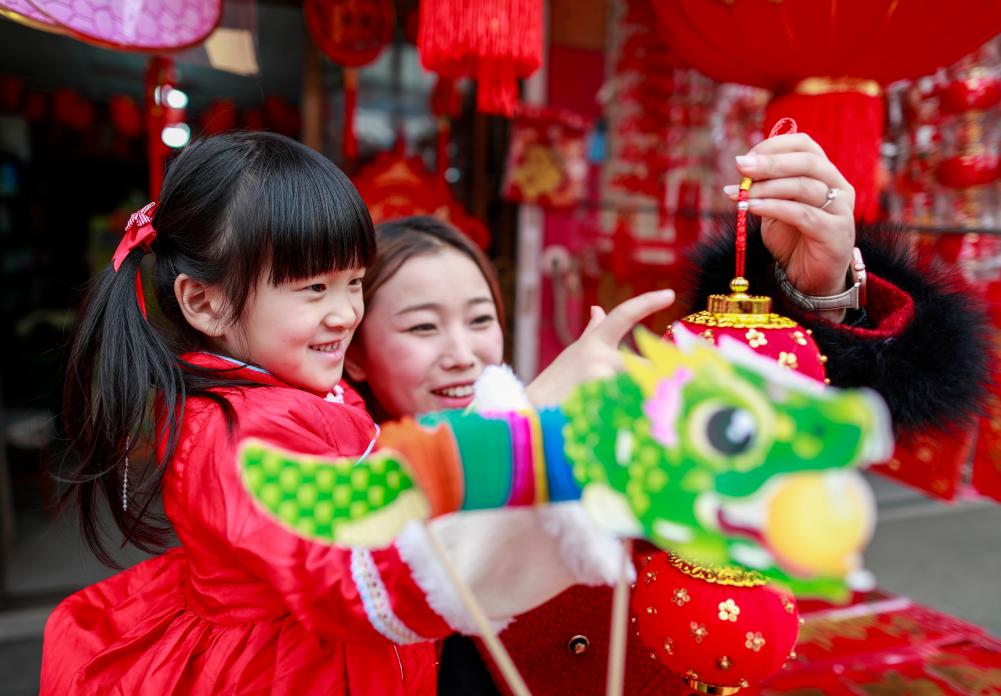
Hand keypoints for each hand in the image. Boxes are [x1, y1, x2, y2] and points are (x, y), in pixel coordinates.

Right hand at [525, 289, 675, 405]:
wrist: (528, 414)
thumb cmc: (555, 386)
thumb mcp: (573, 356)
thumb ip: (592, 333)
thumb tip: (597, 309)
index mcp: (593, 343)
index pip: (622, 315)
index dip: (646, 302)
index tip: (669, 294)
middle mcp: (596, 354)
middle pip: (643, 366)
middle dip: (652, 385)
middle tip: (658, 400)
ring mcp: (595, 374)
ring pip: (638, 387)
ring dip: (639, 406)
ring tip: (626, 420)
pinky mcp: (595, 396)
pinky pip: (628, 405)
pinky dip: (629, 418)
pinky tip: (620, 428)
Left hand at [725, 133, 855, 317]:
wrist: (810, 279)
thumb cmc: (793, 240)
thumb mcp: (776, 208)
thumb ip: (766, 188)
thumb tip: (742, 167)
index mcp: (825, 174)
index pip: (806, 145)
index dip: (775, 146)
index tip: (747, 157)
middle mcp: (839, 187)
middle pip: (807, 162)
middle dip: (770, 163)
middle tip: (741, 166)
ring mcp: (841, 209)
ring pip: (805, 186)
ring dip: (767, 187)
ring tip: (740, 193)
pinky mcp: (836, 232)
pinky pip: (803, 214)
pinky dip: (774, 208)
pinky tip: (752, 208)